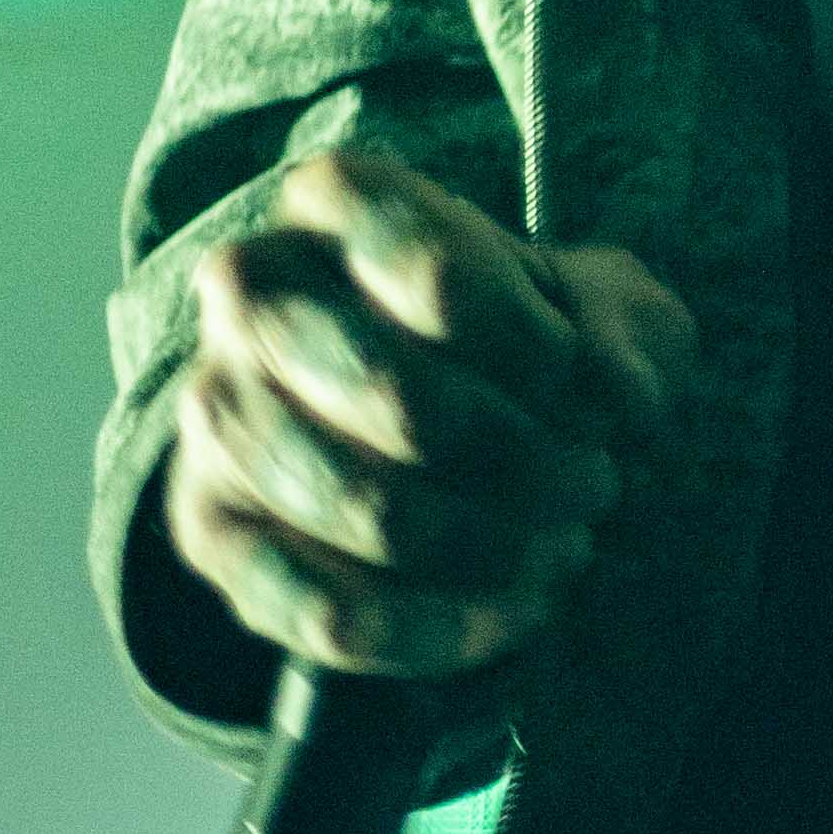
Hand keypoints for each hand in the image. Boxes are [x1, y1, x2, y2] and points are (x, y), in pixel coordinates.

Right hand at [164, 150, 692, 680]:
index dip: (535, 345)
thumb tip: (623, 396)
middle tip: (593, 483)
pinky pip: (321, 610)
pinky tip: (509, 614)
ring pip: (366, 509)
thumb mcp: (596, 312)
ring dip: (492, 549)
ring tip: (563, 549)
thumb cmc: (520, 346)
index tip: (579, 380)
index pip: (432, 265)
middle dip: (524, 461)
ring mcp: (216, 412)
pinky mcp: (210, 530)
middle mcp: (250, 292)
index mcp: (339, 203)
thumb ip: (622, 334)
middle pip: (400, 396)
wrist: (434, 421)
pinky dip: (437, 630)